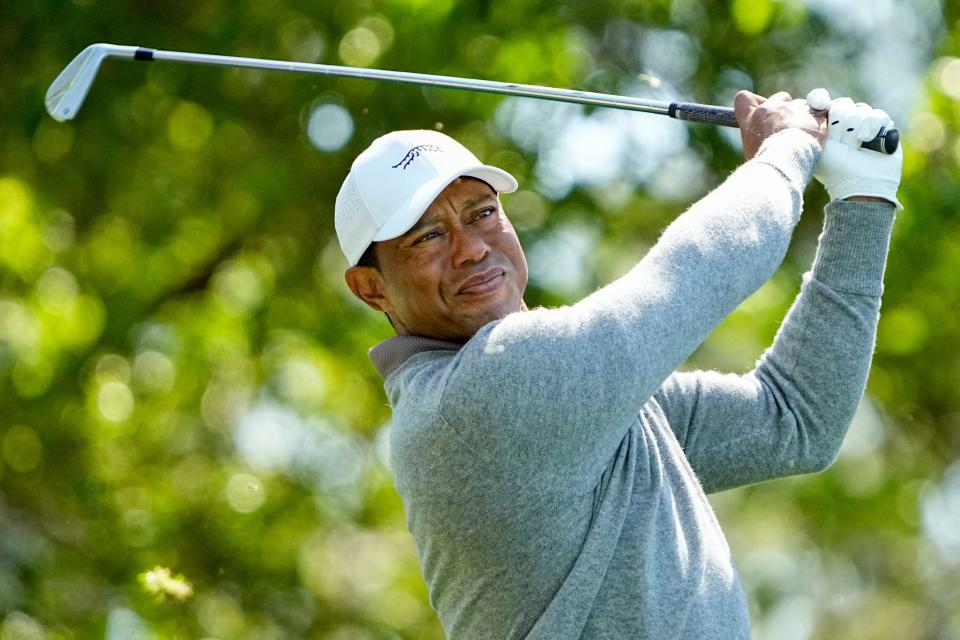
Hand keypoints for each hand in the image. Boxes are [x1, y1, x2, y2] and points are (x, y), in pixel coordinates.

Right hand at [734, 90, 826, 159]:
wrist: (787, 161)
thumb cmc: (768, 162)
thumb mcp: (752, 151)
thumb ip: (756, 137)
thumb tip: (762, 135)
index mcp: (753, 118)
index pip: (744, 98)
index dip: (752, 103)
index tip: (759, 110)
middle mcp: (772, 108)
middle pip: (780, 98)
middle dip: (785, 109)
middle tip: (788, 128)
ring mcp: (794, 108)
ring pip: (801, 105)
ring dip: (803, 116)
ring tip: (805, 137)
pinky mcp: (814, 113)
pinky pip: (821, 110)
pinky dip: (820, 120)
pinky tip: (817, 134)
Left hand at [813, 93, 902, 208]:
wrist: (861, 183)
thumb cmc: (835, 169)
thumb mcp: (818, 147)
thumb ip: (813, 125)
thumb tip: (815, 101)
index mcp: (823, 124)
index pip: (820, 99)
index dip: (820, 100)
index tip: (819, 104)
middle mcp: (843, 120)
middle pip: (841, 105)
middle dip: (840, 128)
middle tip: (842, 146)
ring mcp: (863, 122)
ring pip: (859, 110)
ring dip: (856, 133)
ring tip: (855, 148)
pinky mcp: (882, 125)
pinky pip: (877, 115)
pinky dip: (873, 130)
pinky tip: (870, 143)